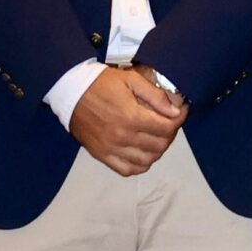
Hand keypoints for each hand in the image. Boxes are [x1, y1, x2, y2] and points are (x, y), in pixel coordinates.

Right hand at [71, 65, 185, 176]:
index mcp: (132, 117)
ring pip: (146, 161)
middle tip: (168, 124)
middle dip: (170, 134)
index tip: (180, 113)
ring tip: (156, 138)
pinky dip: (139, 165)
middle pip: (160, 145)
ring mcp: (111, 149)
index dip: (179, 120)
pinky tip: (141, 153)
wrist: (70, 92)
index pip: (167, 128)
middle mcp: (123, 137)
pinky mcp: (101, 155)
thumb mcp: (131, 80)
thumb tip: (175, 112)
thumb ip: (155, 96)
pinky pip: (127, 170)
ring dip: (157, 151)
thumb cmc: (101, 84)